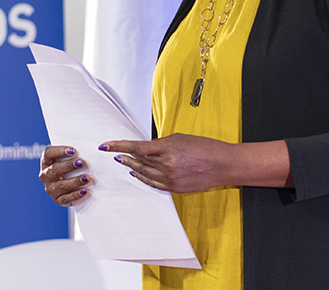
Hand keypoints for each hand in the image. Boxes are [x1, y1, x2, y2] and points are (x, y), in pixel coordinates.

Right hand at [39, 145, 90, 205]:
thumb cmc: (74, 166)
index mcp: (46, 162)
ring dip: (75, 181)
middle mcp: (46, 175)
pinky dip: (76, 195)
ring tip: (87, 178)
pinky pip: (66, 199)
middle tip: (81, 163)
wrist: (74, 185)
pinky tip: (85, 191)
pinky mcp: (58, 200)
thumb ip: (77, 152)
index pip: (48, 153)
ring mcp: (51, 189)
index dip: (59, 151)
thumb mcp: (72, 157)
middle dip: (68, 166)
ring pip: (61, 185)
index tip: (73, 150)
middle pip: (54, 169)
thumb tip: (95, 146)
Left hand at [101, 133, 234, 193]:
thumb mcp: (181, 139)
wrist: (222, 165)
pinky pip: (153, 183)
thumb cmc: (205, 147)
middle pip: (139, 160)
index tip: (106, 145)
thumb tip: (147, 148)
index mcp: (168, 148)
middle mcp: (167, 164)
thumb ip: (162, 144)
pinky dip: (143, 178)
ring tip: (123, 161)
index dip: (119, 146)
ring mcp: (170, 178)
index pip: (137, 147)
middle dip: (124, 156)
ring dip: (131, 166)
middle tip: (114, 153)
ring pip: (144, 172)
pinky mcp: (174, 188)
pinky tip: (136, 173)